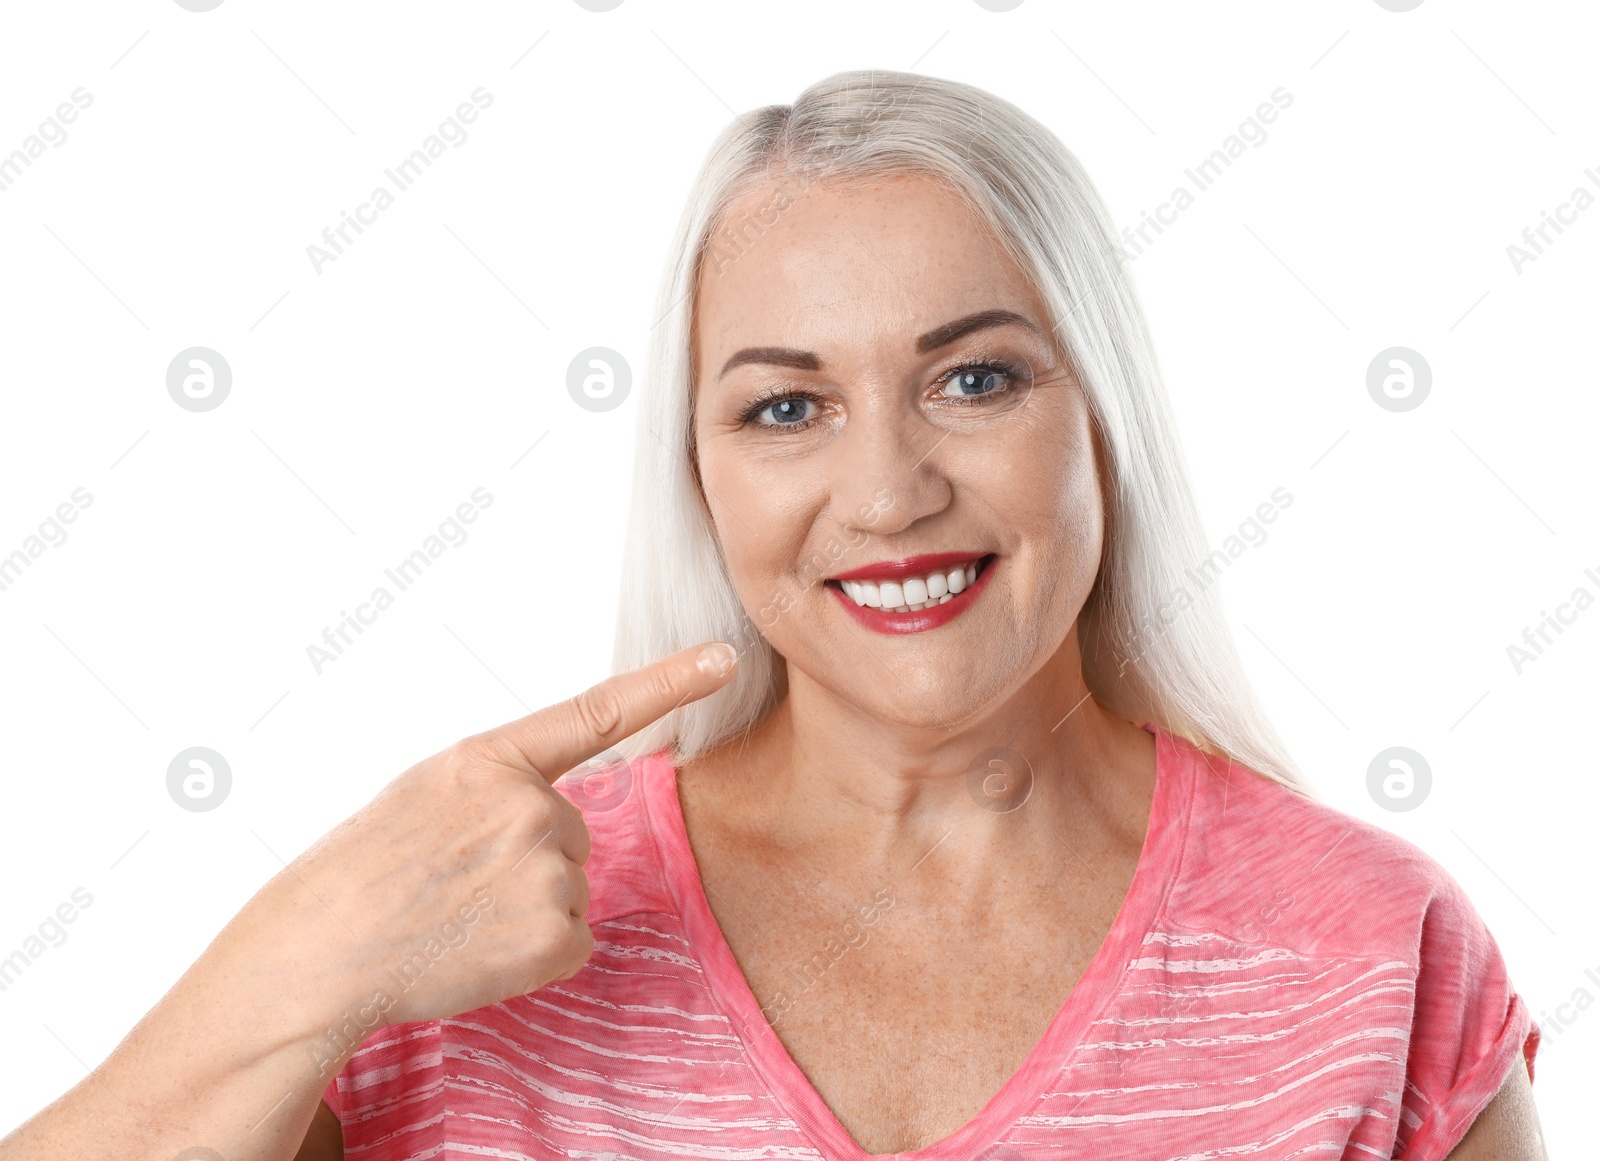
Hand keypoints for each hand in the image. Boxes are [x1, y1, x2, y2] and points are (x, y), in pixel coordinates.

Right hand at [258, 641, 738, 1052]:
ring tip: (457, 917)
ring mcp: (545, 869)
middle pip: (574, 832)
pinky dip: (535, 955)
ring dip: (528, 909)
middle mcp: (529, 805)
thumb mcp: (427, 792)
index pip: (597, 711)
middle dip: (529, 860)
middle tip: (457, 884)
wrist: (322, 950)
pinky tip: (479, 951)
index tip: (722, 658)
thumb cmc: (365, 871)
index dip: (669, 682)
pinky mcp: (555, 933)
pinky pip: (572, 940)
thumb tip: (556, 815)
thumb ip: (501, 785)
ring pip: (572, 888)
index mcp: (492, 759)